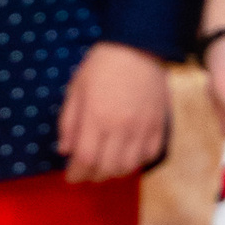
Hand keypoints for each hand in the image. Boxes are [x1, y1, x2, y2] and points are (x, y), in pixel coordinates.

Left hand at [58, 41, 171, 181]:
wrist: (138, 47)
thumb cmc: (101, 66)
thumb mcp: (75, 90)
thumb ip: (68, 122)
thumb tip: (65, 151)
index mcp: (96, 117)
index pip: (86, 158)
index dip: (77, 173)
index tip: (71, 176)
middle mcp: (121, 127)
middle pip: (108, 168)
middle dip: (93, 176)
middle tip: (86, 173)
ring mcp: (143, 127)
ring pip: (129, 166)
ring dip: (114, 172)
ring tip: (105, 167)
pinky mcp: (159, 125)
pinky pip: (150, 155)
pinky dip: (137, 162)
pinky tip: (127, 157)